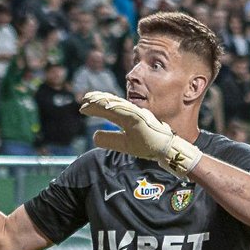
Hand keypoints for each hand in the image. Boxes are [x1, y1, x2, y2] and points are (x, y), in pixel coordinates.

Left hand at [80, 91, 201, 174]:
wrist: (166, 151)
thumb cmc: (148, 145)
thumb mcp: (124, 144)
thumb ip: (110, 139)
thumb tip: (94, 136)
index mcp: (127, 118)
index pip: (109, 109)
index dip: (95, 107)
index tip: (83, 107)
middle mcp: (132, 113)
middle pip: (112, 103)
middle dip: (97, 100)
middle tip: (84, 99)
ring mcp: (138, 115)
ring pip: (118, 104)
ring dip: (105, 101)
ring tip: (91, 99)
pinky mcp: (142, 119)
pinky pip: (128, 111)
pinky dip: (118, 107)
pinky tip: (107, 106)